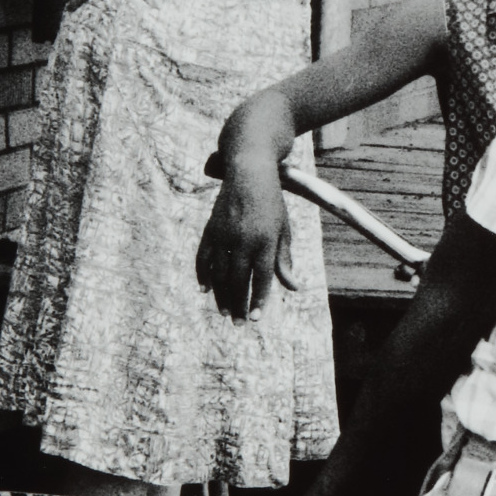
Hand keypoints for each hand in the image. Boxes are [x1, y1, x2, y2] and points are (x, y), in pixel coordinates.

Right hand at [196, 152, 296, 319]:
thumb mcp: (283, 229)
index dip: (258, 300)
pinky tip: (206, 289)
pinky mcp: (211, 229)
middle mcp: (244, 239)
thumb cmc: (271, 203)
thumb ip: (284, 259)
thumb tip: (292, 287)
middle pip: (240, 280)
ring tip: (225, 312)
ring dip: (222, 295)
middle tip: (238, 323)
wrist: (249, 172)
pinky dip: (203, 274)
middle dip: (239, 304)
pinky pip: (204, 257)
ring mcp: (225, 234)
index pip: (262, 277)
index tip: (254, 318)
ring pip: (220, 273)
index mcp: (266, 240)